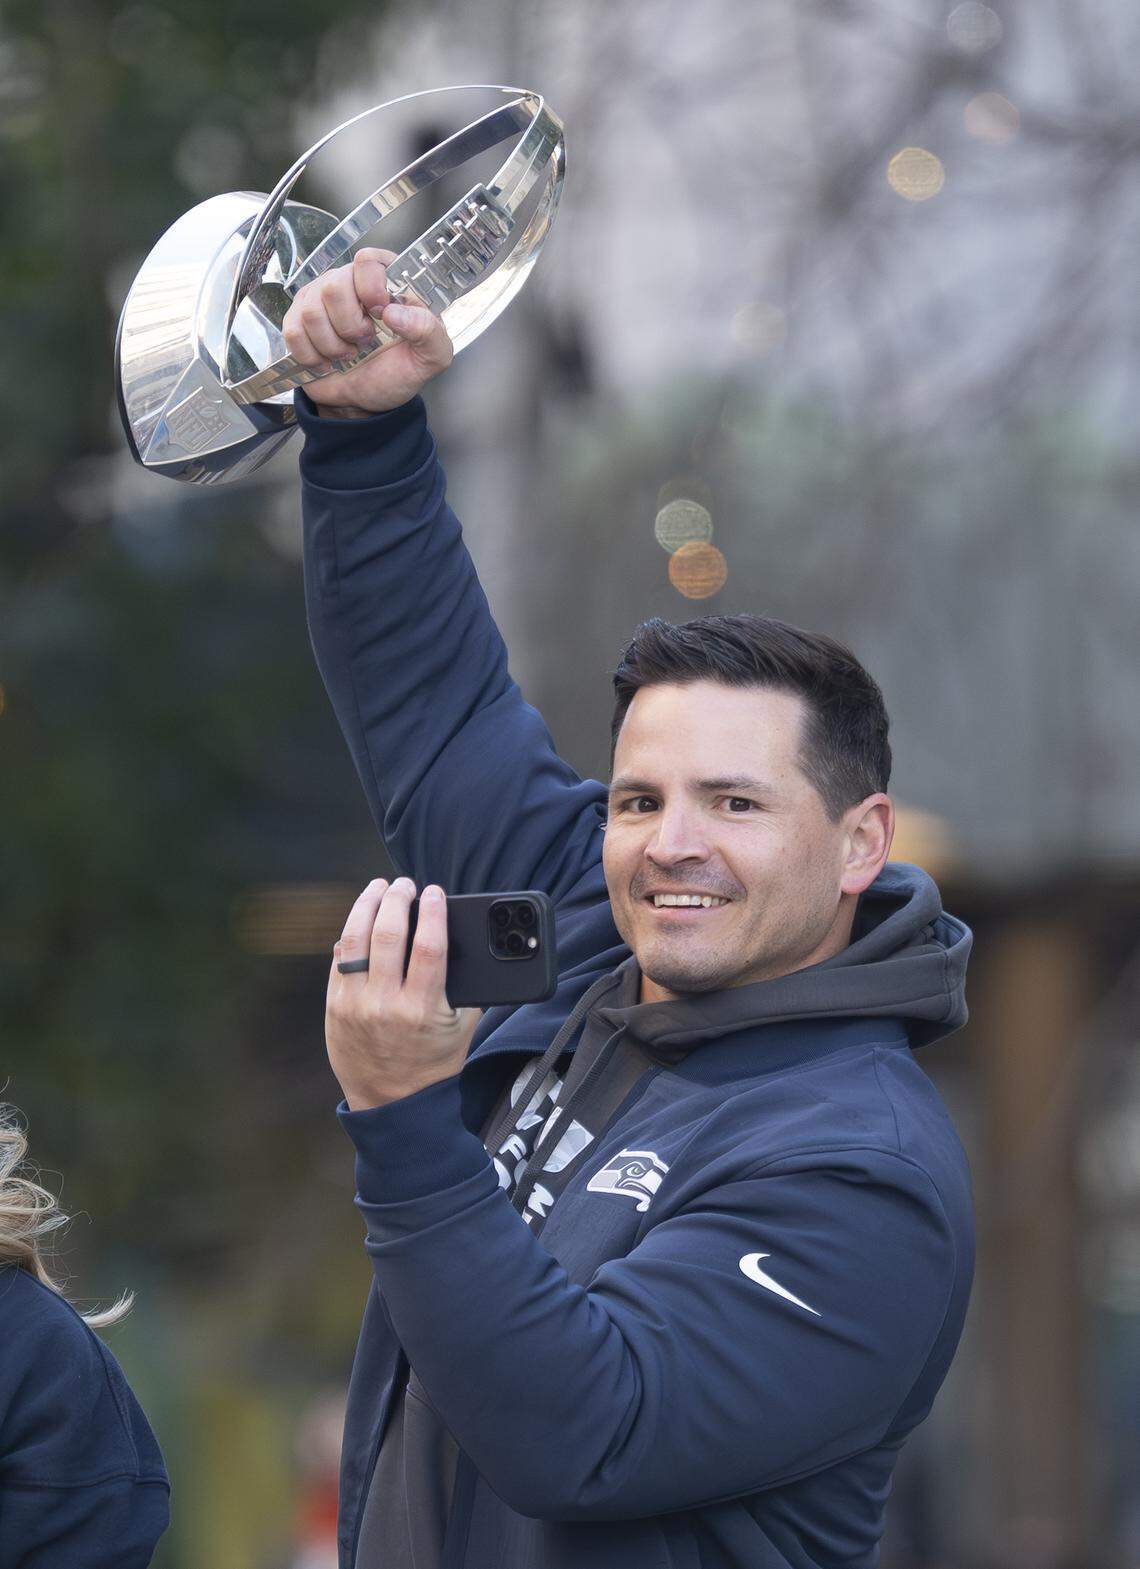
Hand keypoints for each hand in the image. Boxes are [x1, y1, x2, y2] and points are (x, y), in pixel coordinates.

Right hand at [282, 248, 453, 415]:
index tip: (382, 316)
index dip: (371, 289)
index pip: (368, 260)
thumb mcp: (430, 357)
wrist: (365, 402)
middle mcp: (349, 281)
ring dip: (332, 346)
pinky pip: (293, 331)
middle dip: (350, 327)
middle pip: (334, 287)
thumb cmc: (396, 373)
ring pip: (311, 312)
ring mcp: (319, 298)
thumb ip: (428, 330)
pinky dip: (311, 356)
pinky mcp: (297, 320)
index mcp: (385, 280)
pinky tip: (327, 361)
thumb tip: (394, 313)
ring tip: (348, 354)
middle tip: (364, 342)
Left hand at [326, 878, 479, 1110]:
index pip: (429, 946)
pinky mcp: (334, 1007)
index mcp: (422, 1009)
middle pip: (389, 934)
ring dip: (367, 906)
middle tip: (405, 884)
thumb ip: (466, 986)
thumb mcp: (462, 1027)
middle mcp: (385, 1004)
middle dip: (398, 899)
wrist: (391, 1102)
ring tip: (379, 889)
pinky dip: (350, 935)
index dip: (433, 911)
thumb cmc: (432, 1062)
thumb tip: (462, 939)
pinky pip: (339, 959)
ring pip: (355, 940)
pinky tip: (361, 921)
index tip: (434, 892)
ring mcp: (354, 1005)